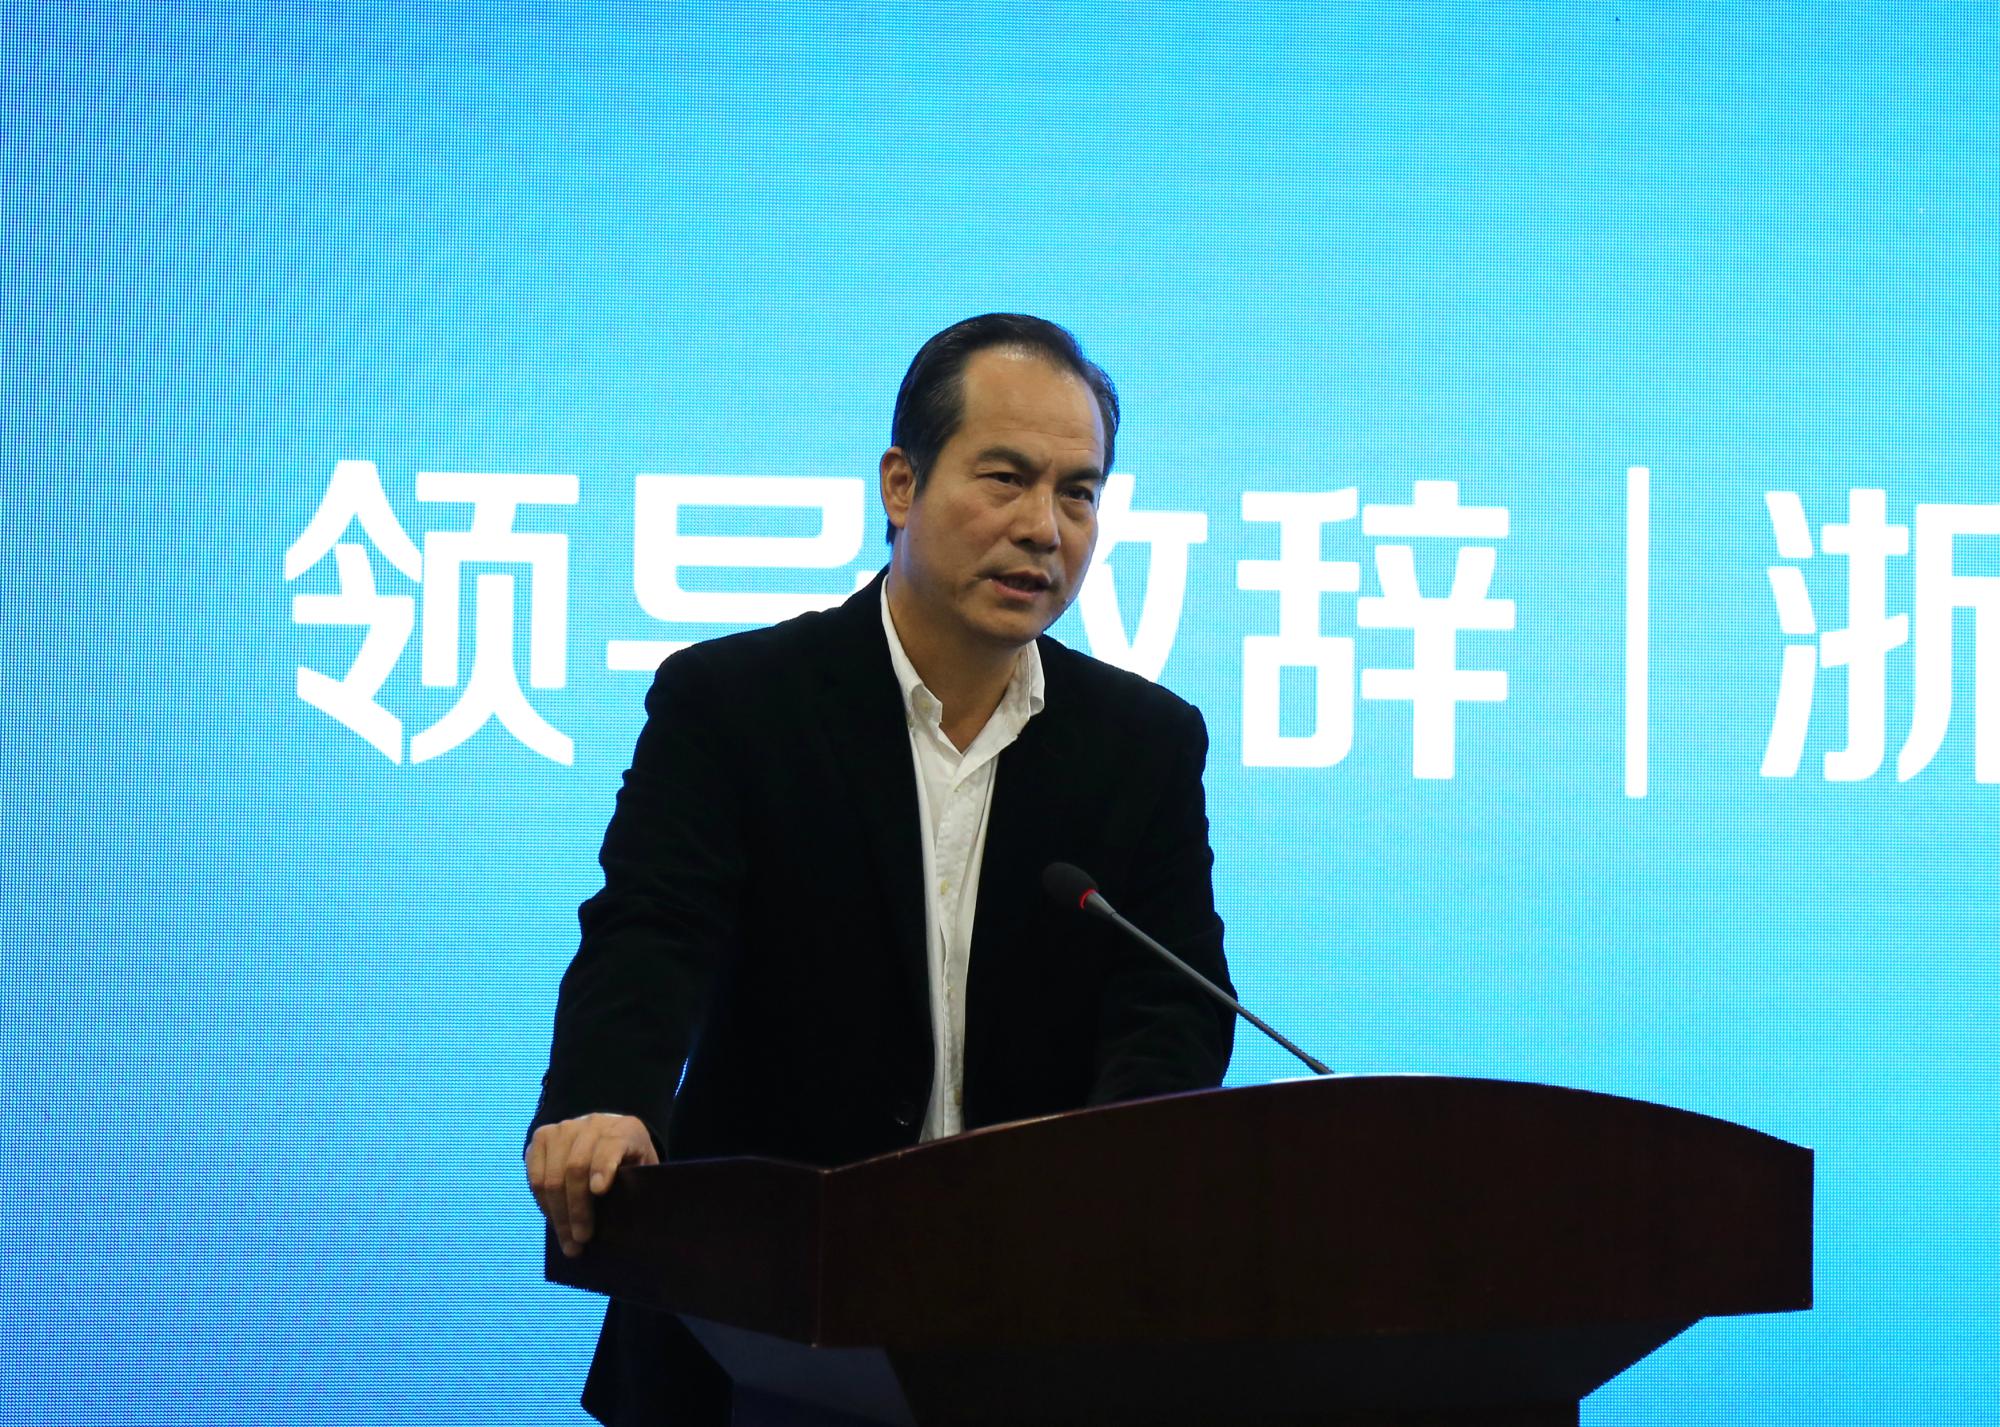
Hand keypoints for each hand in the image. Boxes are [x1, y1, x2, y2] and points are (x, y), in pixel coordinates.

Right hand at [524, 1113, 657, 1257]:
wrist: (606, 1134)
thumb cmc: (628, 1160)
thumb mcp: (643, 1168)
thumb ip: (638, 1184)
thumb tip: (631, 1221)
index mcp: (625, 1130)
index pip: (611, 1145)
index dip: (603, 1167)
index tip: (600, 1191)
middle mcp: (593, 1124)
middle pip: (576, 1167)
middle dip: (577, 1209)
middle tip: (581, 1239)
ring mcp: (564, 1128)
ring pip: (552, 1175)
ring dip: (557, 1213)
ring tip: (567, 1240)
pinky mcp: (542, 1137)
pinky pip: (535, 1175)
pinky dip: (542, 1202)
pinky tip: (554, 1219)